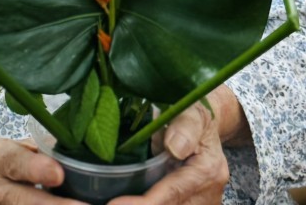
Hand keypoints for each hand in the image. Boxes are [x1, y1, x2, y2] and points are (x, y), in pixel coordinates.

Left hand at [109, 101, 228, 204]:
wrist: (205, 128)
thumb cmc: (194, 115)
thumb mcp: (193, 111)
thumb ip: (186, 126)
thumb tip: (174, 147)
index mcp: (207, 172)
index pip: (172, 194)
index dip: (141, 204)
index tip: (113, 204)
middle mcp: (205, 196)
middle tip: (99, 203)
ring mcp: (197, 204)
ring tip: (103, 201)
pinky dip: (138, 203)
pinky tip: (117, 201)